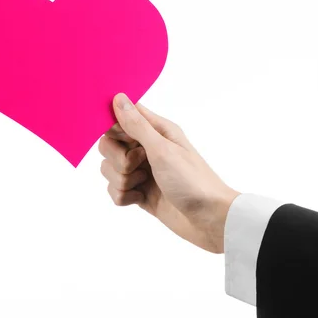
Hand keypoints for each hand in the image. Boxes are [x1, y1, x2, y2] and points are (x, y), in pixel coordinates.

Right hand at [98, 93, 239, 253]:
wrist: (209, 220)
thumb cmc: (193, 181)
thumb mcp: (163, 150)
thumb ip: (137, 125)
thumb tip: (118, 97)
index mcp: (157, 131)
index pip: (121, 118)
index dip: (114, 129)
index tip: (124, 141)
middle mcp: (148, 148)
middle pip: (109, 145)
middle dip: (117, 159)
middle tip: (138, 166)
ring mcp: (143, 172)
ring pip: (109, 169)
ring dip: (122, 180)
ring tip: (144, 185)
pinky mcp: (140, 193)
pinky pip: (115, 190)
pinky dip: (124, 196)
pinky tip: (142, 200)